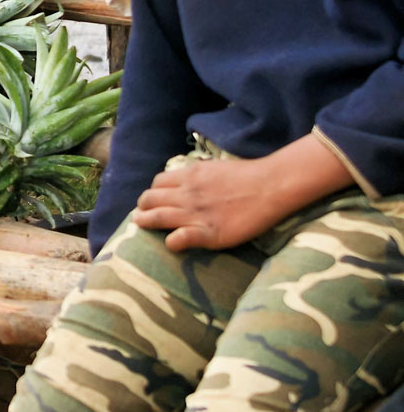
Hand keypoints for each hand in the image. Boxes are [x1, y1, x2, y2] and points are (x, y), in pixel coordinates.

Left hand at [132, 135, 353, 252]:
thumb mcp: (214, 167)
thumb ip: (197, 176)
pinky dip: (172, 242)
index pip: (157, 183)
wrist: (272, 185)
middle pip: (150, 199)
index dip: (153, 192)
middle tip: (142, 215)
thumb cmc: (248, 175)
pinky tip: (173, 244)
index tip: (154, 201)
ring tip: (141, 226)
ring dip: (146, 222)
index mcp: (189, 176)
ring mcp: (196, 213)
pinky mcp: (209, 232)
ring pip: (157, 217)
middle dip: (143, 207)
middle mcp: (187, 193)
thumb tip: (186, 179)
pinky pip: (180, 238)